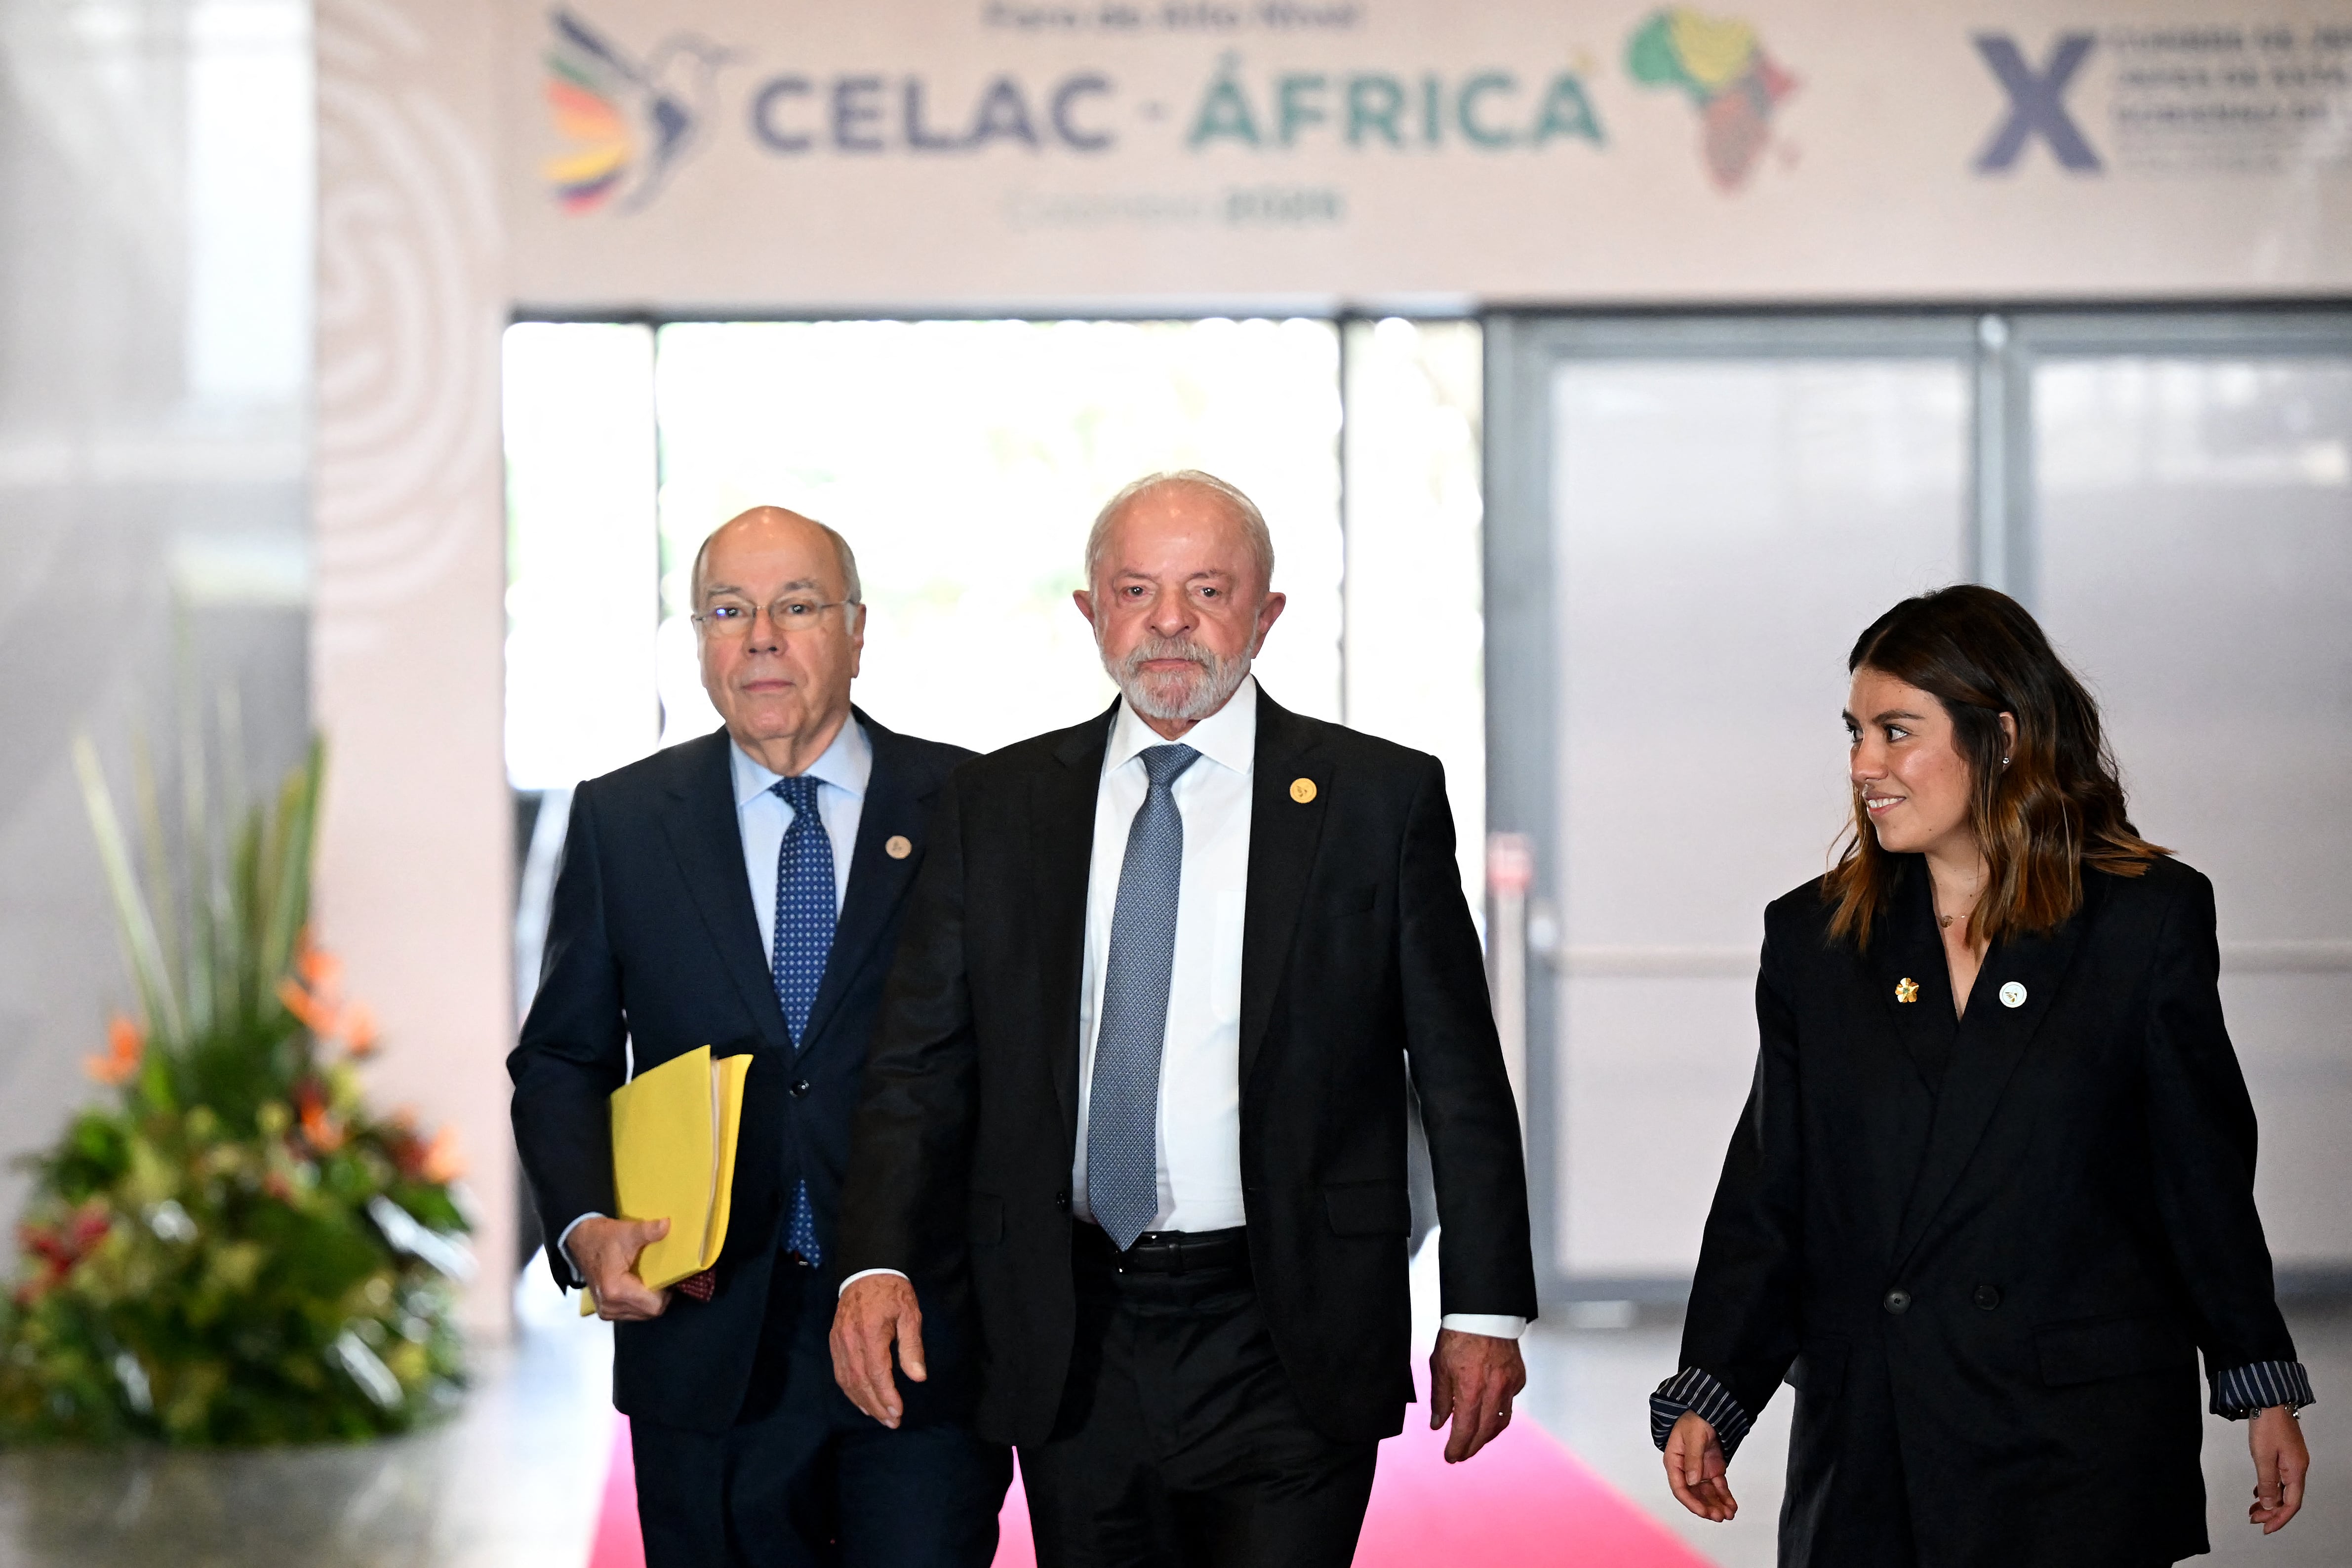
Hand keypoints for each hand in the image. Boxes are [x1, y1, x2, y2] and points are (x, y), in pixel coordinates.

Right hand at [570, 1215, 672, 1321]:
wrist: (580, 1241)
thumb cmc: (602, 1237)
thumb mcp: (627, 1231)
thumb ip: (648, 1231)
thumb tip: (667, 1224)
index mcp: (615, 1290)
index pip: (653, 1305)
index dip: (666, 1292)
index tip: (669, 1276)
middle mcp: (610, 1306)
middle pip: (649, 1312)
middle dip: (660, 1296)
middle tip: (663, 1277)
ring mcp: (606, 1311)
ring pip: (641, 1314)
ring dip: (649, 1300)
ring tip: (651, 1280)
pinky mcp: (605, 1311)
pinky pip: (631, 1313)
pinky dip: (639, 1302)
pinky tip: (640, 1286)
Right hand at [831, 1273, 927, 1427]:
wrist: (866, 1271)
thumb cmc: (892, 1292)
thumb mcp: (910, 1314)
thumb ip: (912, 1346)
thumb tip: (918, 1377)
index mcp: (870, 1333)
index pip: (876, 1374)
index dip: (886, 1397)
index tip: (897, 1413)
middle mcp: (850, 1341)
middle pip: (860, 1382)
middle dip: (876, 1405)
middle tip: (891, 1422)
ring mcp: (839, 1342)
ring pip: (847, 1381)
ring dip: (862, 1402)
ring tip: (879, 1417)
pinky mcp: (834, 1342)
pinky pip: (840, 1373)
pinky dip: (850, 1391)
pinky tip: (861, 1401)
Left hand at [1428, 1327, 1526, 1462]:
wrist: (1484, 1313)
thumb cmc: (1459, 1336)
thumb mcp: (1439, 1367)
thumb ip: (1440, 1399)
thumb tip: (1438, 1425)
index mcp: (1471, 1388)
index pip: (1465, 1429)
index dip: (1458, 1447)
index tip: (1451, 1457)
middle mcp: (1494, 1390)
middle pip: (1485, 1431)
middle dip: (1472, 1446)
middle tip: (1461, 1454)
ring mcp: (1509, 1385)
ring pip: (1501, 1421)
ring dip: (1488, 1435)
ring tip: (1475, 1440)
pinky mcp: (1518, 1378)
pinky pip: (1509, 1402)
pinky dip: (1499, 1412)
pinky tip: (1489, 1413)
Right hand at [1664, 1410, 1736, 1521]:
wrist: (1710, 1411)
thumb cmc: (1695, 1420)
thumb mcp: (1693, 1437)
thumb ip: (1693, 1460)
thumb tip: (1692, 1481)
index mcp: (1674, 1462)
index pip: (1679, 1487)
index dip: (1691, 1502)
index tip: (1703, 1511)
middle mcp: (1686, 1470)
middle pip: (1694, 1495)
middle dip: (1707, 1507)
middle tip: (1719, 1516)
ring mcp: (1700, 1471)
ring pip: (1707, 1494)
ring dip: (1717, 1505)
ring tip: (1728, 1514)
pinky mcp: (1712, 1471)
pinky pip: (1718, 1488)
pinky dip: (1725, 1497)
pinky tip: (1732, 1506)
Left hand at [2248, 1405, 2308, 1532]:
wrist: (2269, 1400)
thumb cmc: (2267, 1425)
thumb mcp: (2263, 1456)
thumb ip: (2267, 1482)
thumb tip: (2270, 1505)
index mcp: (2296, 1470)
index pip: (2292, 1504)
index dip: (2279, 1518)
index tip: (2265, 1528)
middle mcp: (2298, 1467)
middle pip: (2289, 1498)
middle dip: (2272, 1512)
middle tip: (2254, 1519)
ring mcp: (2292, 1460)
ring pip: (2284, 1488)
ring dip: (2270, 1500)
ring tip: (2253, 1509)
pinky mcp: (2285, 1453)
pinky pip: (2279, 1477)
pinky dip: (2269, 1487)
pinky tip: (2258, 1491)